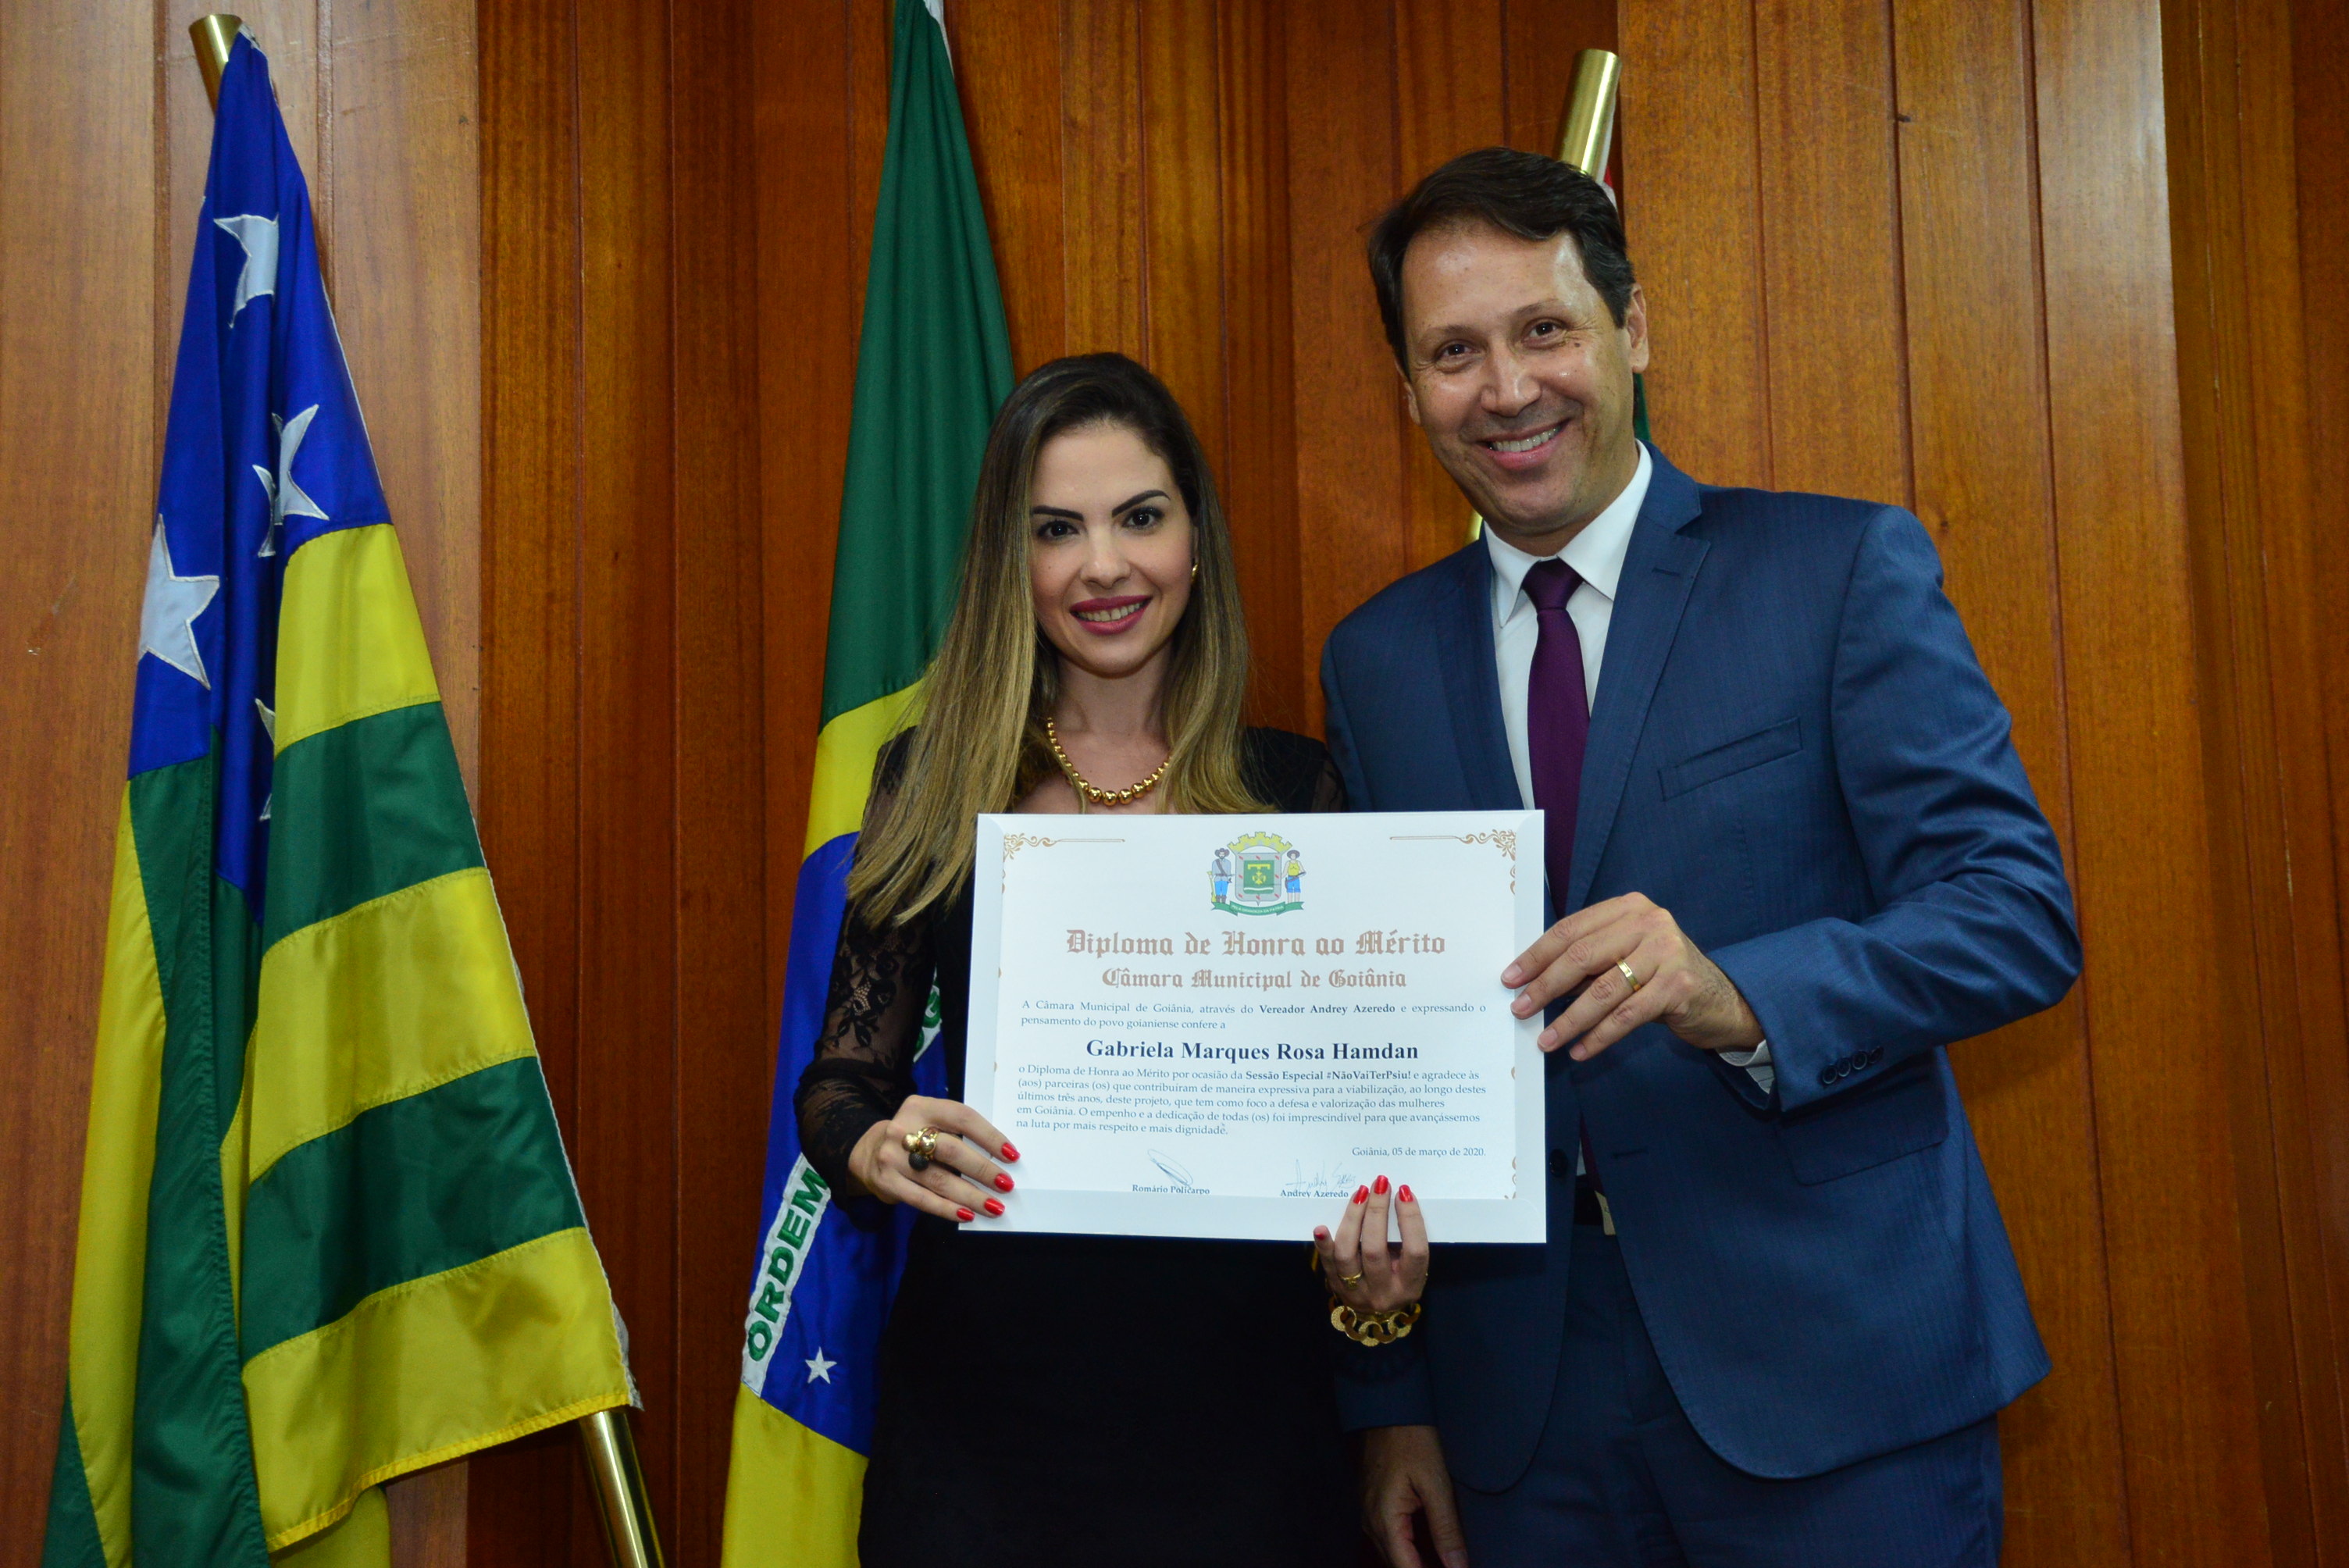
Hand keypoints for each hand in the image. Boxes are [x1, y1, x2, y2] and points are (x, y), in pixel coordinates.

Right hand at [845, 1095, 1017, 1222]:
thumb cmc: (914, 1137)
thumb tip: (999, 1157)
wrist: (868, 1152)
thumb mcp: (930, 1122)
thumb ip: (957, 1132)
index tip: (1012, 1155)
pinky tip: (967, 1214)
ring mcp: (892, 1156)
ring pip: (939, 1179)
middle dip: (983, 1169)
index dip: (989, 1136)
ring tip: (994, 1206)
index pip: (962, 1117)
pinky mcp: (886, 1182)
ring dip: (971, 1195)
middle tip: (1006, 1184)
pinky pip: (923, 1199)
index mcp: (921, 1107)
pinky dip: (947, 1209)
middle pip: (951, 1150)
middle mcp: (903, 1128)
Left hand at [1314, 1175, 1426, 1312]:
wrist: (1376, 1311)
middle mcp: (1383, 1292)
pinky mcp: (1335, 1287)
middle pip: (1375, 1249)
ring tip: (1359, 1195)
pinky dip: (1324, 1243)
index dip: (1410, 1219)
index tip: (1403, 1192)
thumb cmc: (1398, 1277)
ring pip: (1347, 1254)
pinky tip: (1321, 1227)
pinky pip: (1327, 1263)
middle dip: (1376, 1212)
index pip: (1414, 1251)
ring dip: (1352, 1219)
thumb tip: (1395, 1197)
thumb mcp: (1411, 1266)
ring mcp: (1356, 1292)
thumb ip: (1406, 1239)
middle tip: (1379, 1185)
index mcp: (1410, 1285)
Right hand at [1361, 1424, 1468, 1567]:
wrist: (1390, 1407)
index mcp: (1384, 1519)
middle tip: (1455, 1566)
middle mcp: (1370, 1521)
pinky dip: (1409, 1548)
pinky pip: (1390, 1537)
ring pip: (1393, 1553)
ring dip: (1417, 1562)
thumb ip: (1447, 1529)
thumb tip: (1458, 1566)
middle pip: (1398, 1564)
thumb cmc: (1412, 1439)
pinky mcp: (1372, 1504)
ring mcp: (1368, 1513)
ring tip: (1447, 1561)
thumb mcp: (1437, 1484)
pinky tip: (1430, 1548)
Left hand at [1504, 891, 1761, 1061]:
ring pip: (1603, 989)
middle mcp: (1648, 922)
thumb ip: (1587, 964)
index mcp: (1628, 908)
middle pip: (1582, 955)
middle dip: (1546, 985)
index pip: (1571, 929)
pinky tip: (1580, 1050)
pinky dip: (1600, 1035)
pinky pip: (1627, 1014)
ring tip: (1546, 1039)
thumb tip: (1533, 983)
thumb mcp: (1623, 959)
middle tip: (1521, 1008)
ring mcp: (1667, 952)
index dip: (1537, 955)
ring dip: (1569, 1019)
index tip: (1511, 978)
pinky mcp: (1679, 985)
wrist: (1720, 999)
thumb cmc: (1660, 976)